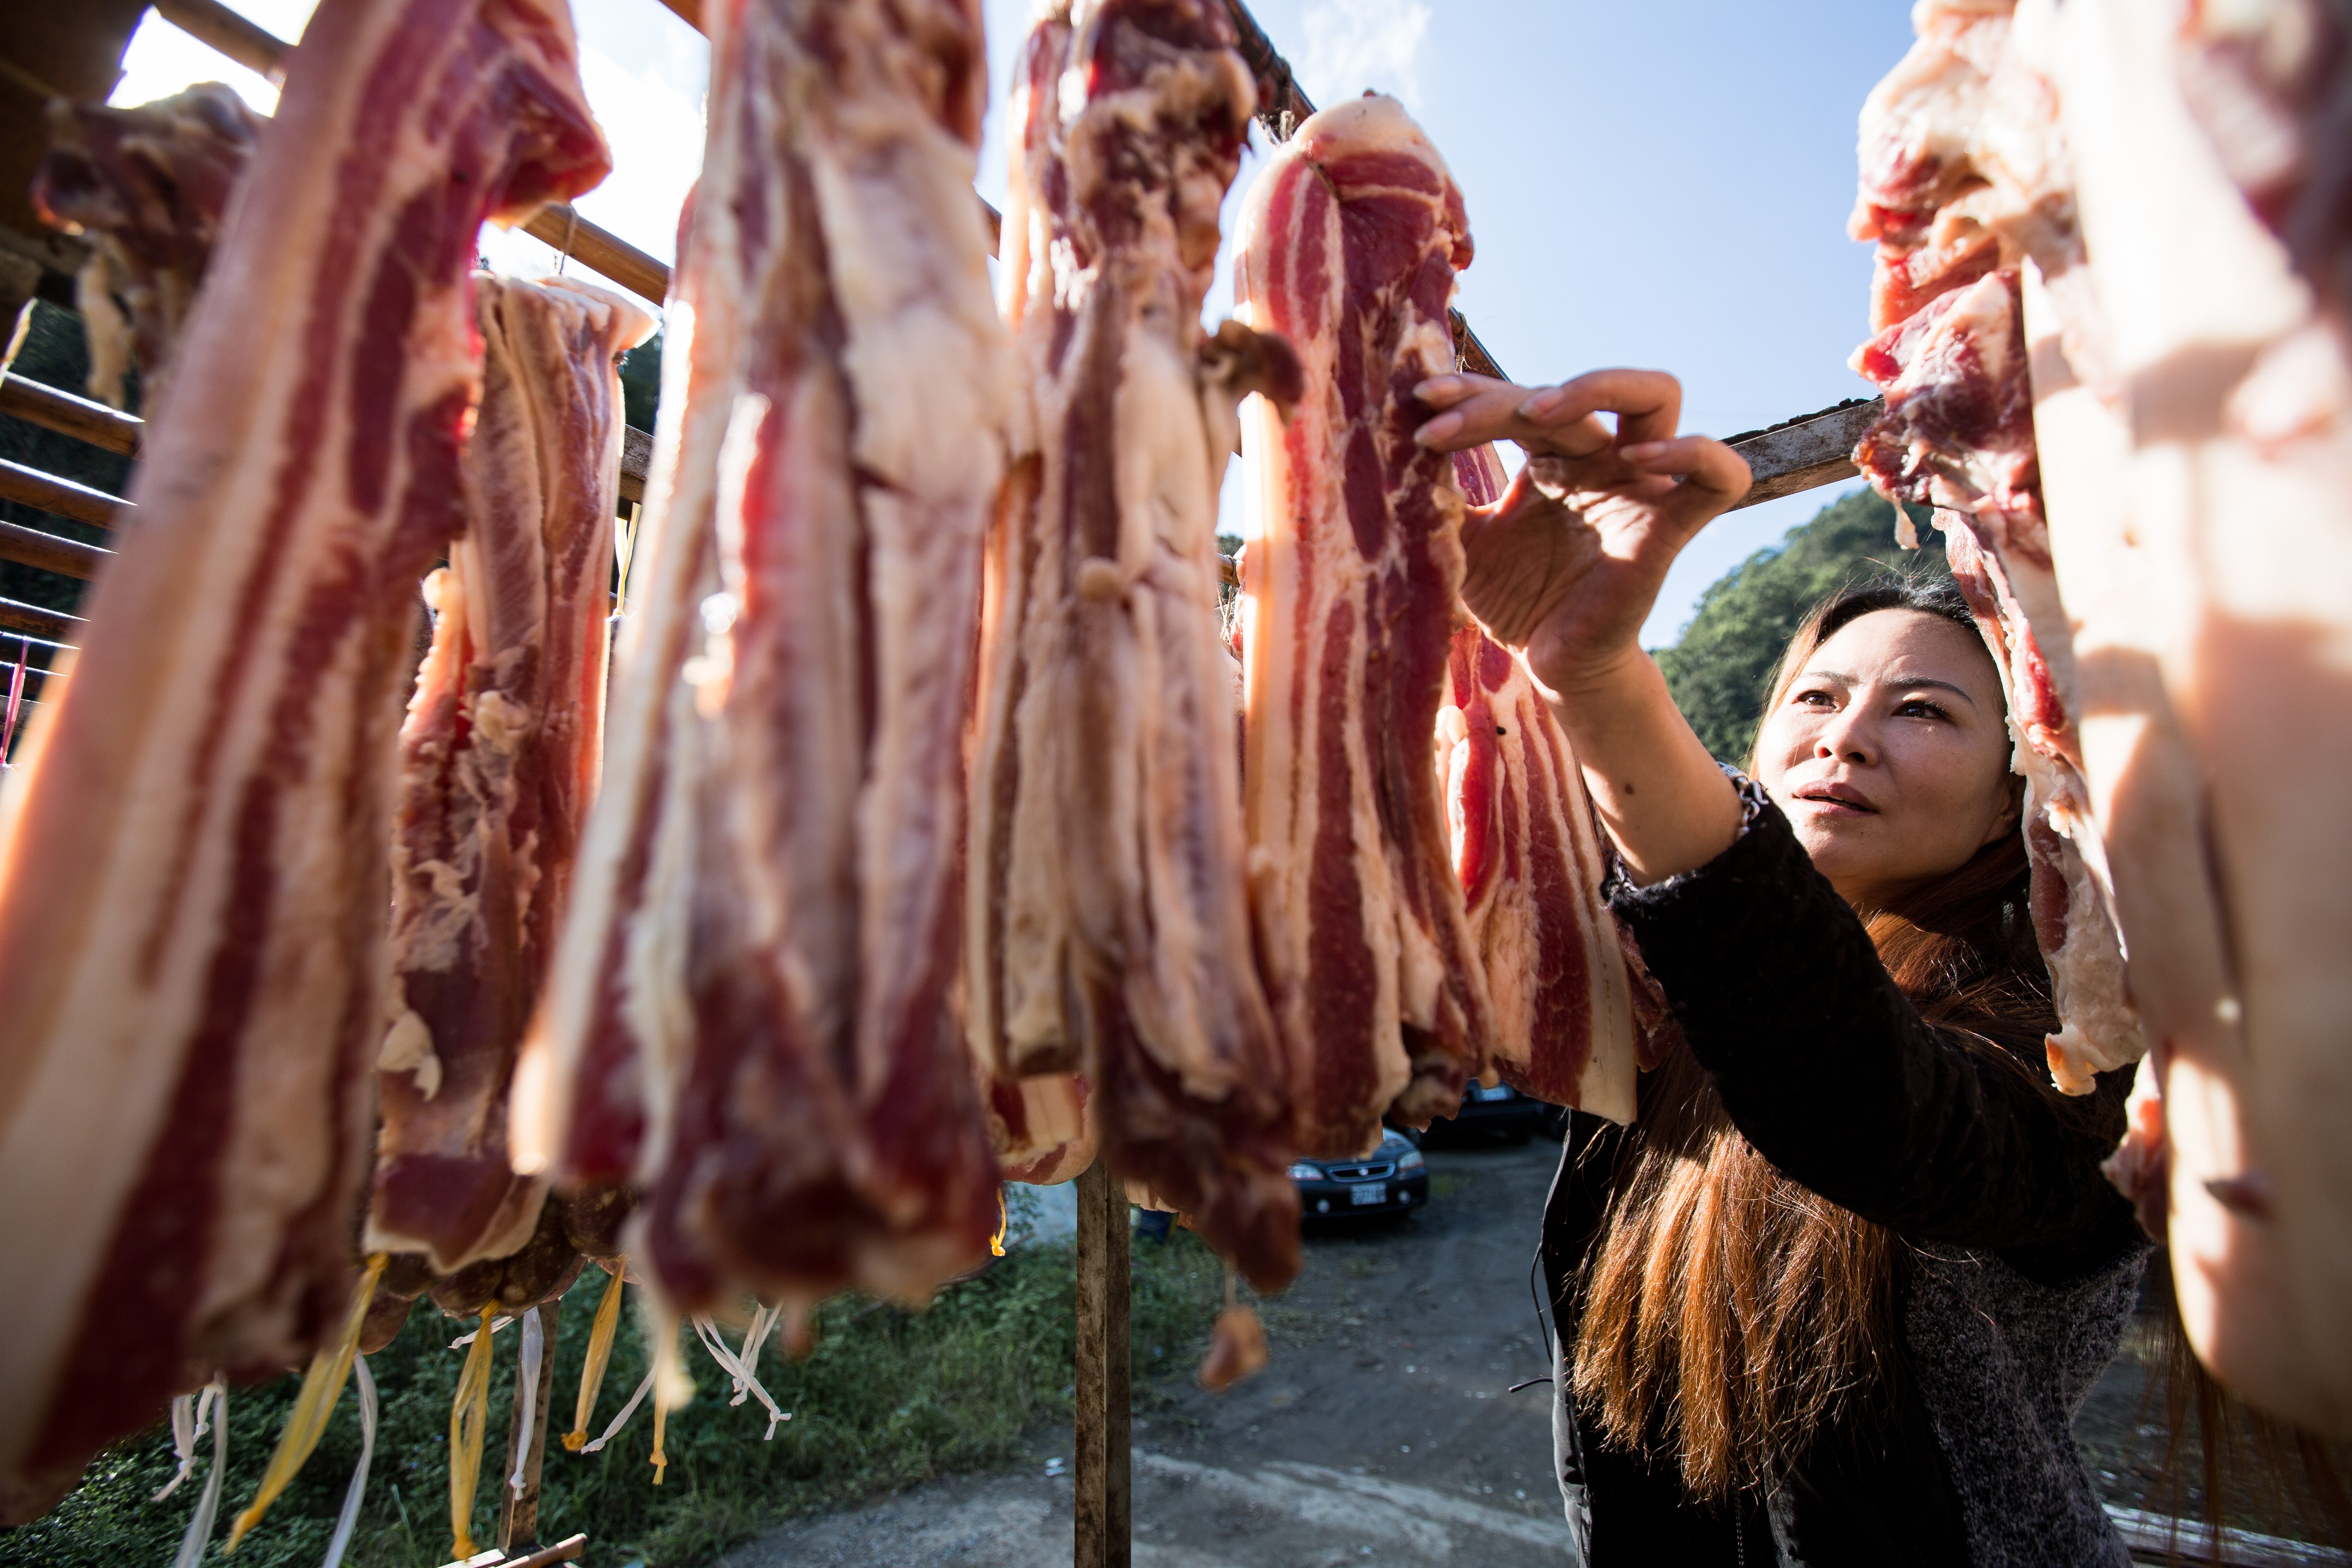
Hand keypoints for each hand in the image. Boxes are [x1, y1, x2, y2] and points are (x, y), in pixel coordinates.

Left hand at [1413, 369, 1749, 692]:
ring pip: (1657, 396)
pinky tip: (1639, 458)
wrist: (1551, 663)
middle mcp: (1600, 456)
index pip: (1518, 398)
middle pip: (1574, 390)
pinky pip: (1718, 473)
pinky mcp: (1671, 525)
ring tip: (1534, 416)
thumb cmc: (1514, 598)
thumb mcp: (1463, 543)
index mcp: (1552, 454)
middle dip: (1505, 394)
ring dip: (1598, 386)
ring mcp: (1640, 484)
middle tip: (1446, 417)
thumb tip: (1395, 452)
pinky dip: (1693, 453)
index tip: (1418, 404)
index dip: (1470, 393)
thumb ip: (1440, 498)